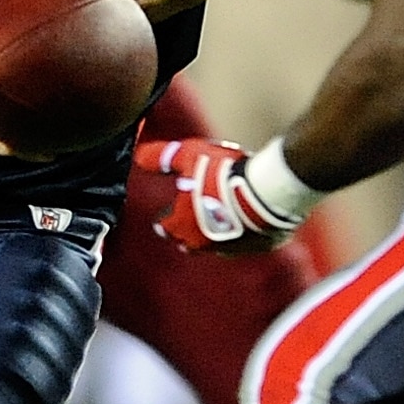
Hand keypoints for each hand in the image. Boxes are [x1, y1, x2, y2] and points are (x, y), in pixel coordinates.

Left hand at [137, 137, 301, 254]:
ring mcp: (233, 248)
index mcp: (182, 226)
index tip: (165, 216)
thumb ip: (161, 158)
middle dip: (187, 233)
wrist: (265, 190)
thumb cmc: (222, 172)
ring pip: (218, 246)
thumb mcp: (188, 155)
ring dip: (217, 234)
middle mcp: (203, 244)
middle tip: (192, 221)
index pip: (165, 228)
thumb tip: (138, 158)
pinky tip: (249, 219)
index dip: (165, 220)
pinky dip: (245, 232)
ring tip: (221, 218)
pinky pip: (248, 241)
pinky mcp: (259, 247)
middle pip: (189, 244)